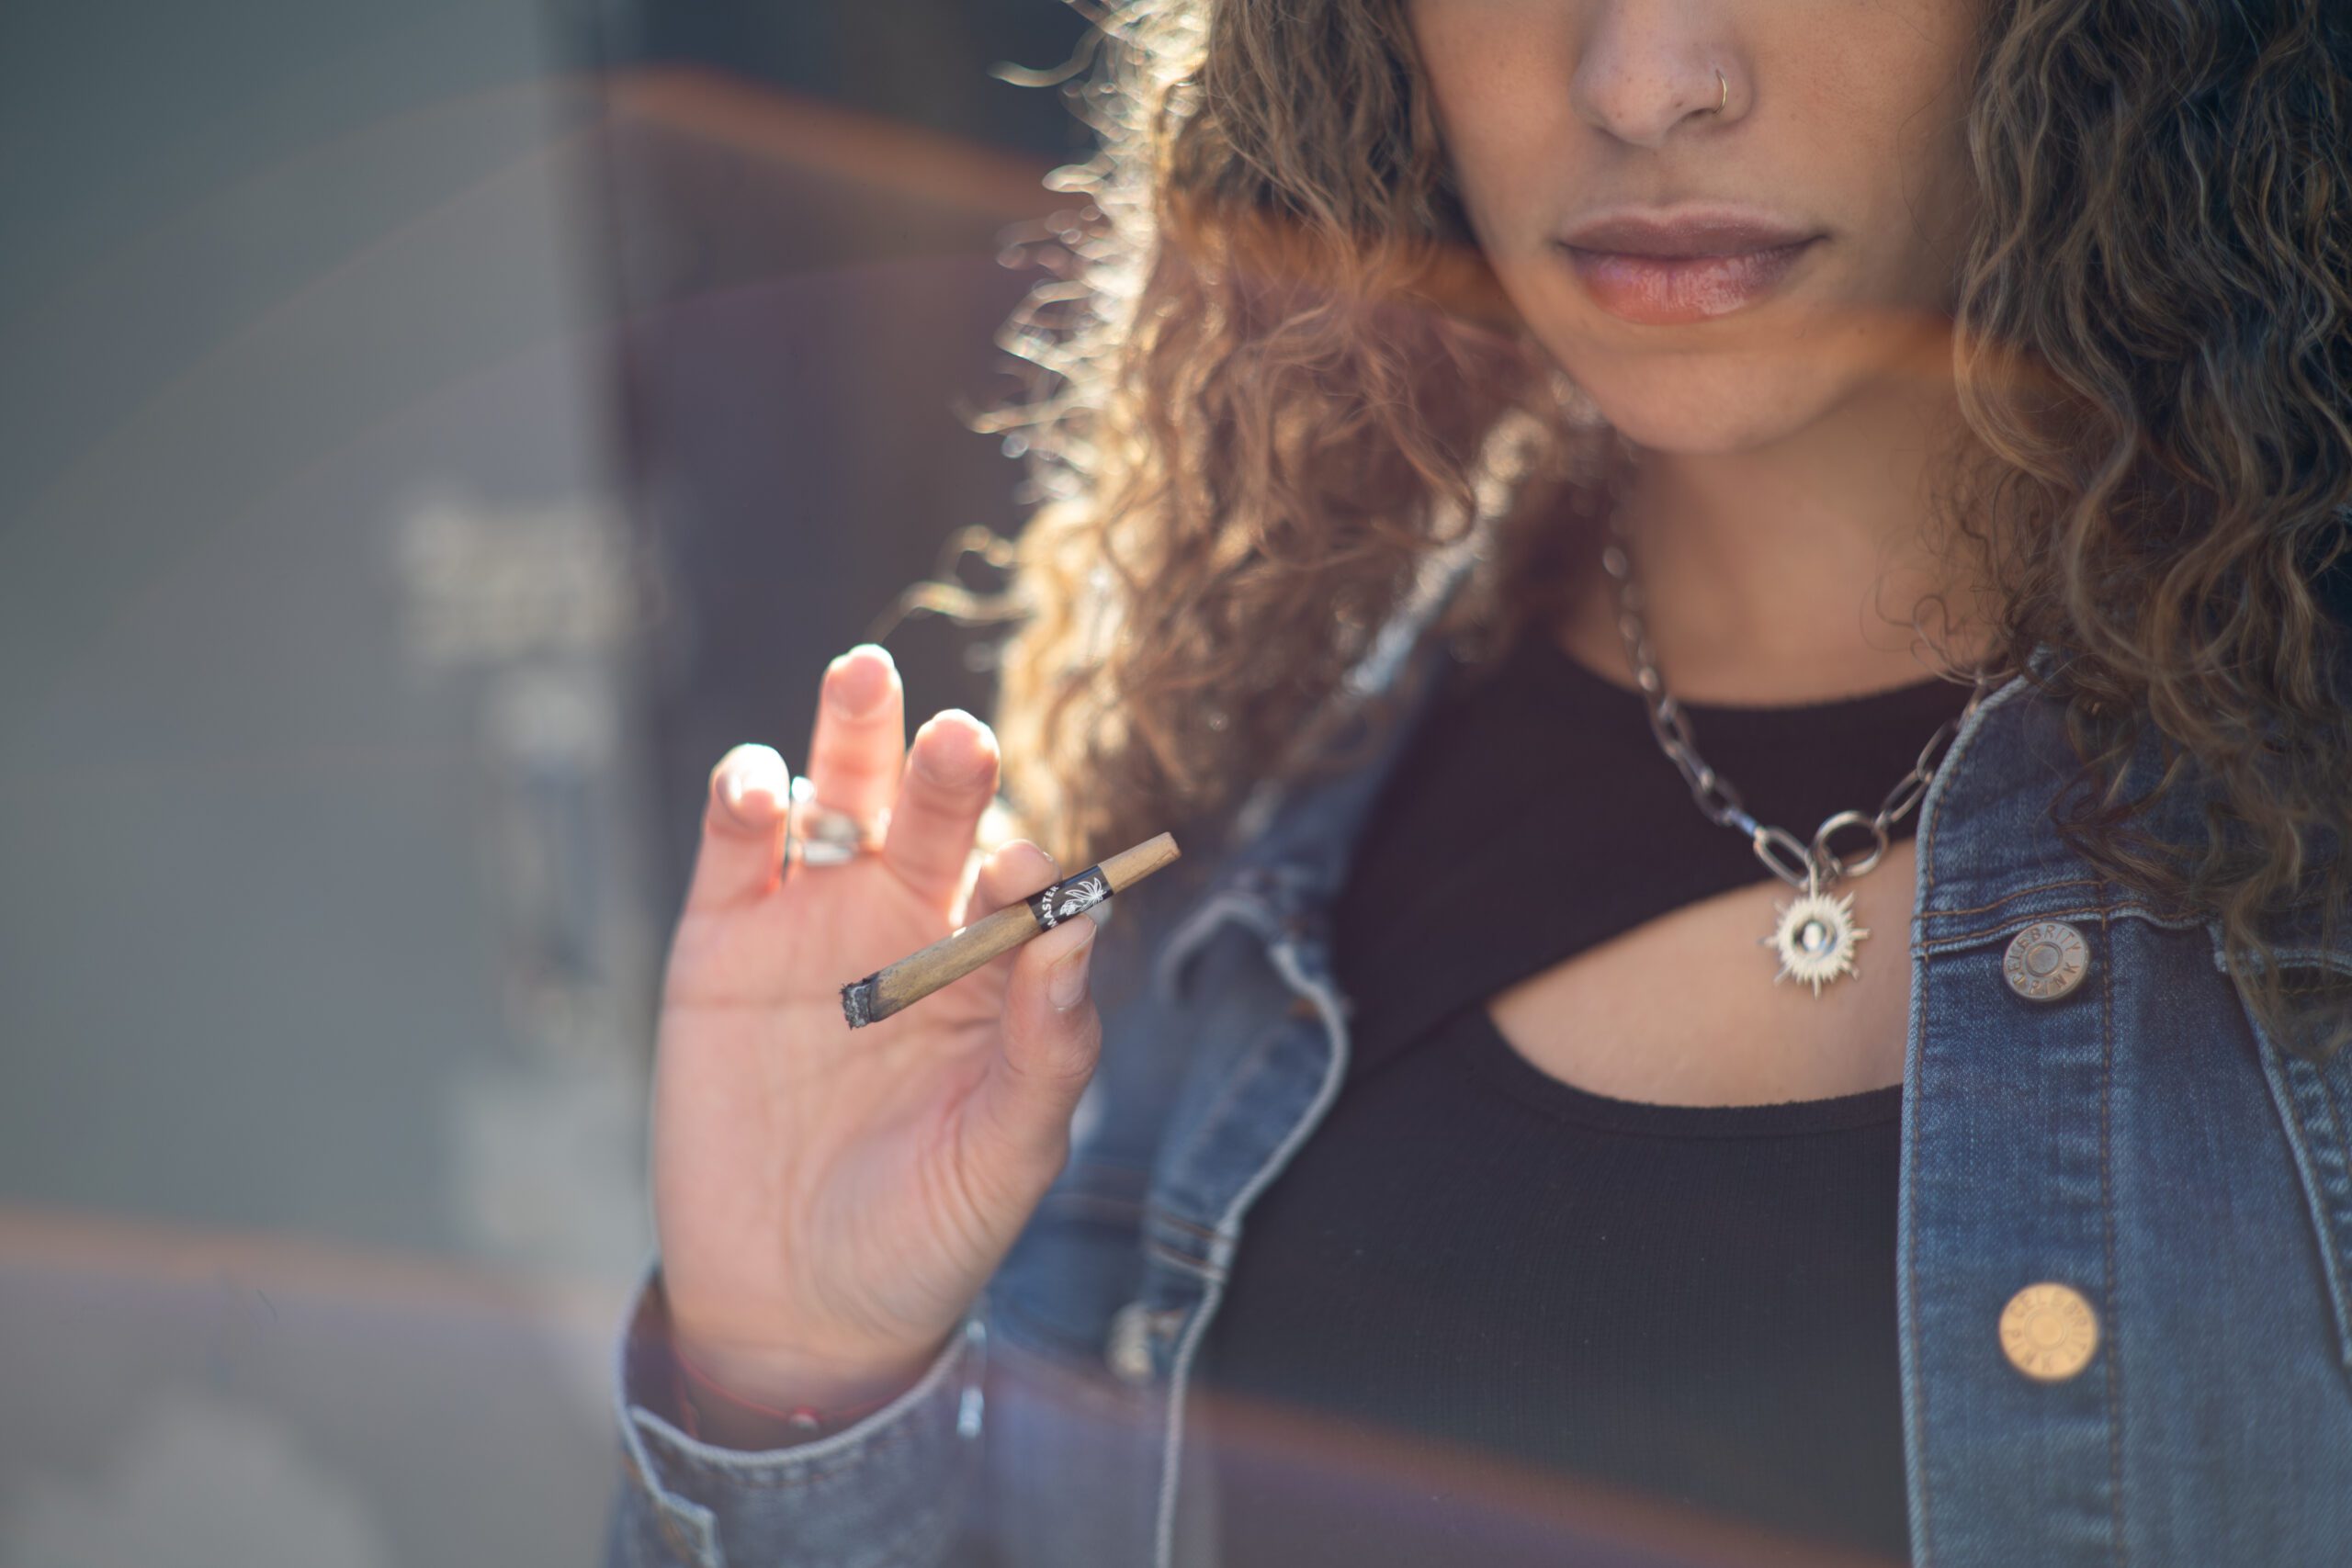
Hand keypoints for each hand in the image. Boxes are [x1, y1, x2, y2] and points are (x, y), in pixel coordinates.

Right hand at [650, 643, 1103, 1408]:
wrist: (794, 1311)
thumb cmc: (928, 1234)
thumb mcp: (1008, 1156)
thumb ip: (1050, 1046)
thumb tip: (1080, 924)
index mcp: (995, 969)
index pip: (1019, 883)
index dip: (1023, 867)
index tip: (1021, 872)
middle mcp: (909, 925)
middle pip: (935, 813)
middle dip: (947, 769)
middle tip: (961, 737)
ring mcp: (813, 925)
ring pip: (839, 801)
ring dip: (851, 738)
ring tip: (864, 680)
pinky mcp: (721, 943)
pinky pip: (736, 852)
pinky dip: (745, 803)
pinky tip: (763, 785)